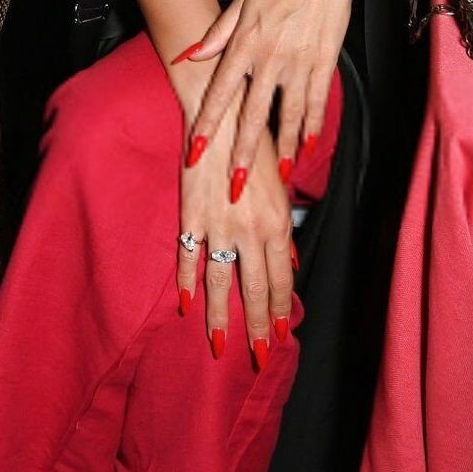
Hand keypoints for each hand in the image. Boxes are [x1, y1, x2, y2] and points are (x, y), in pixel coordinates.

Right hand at [171, 60, 294, 363]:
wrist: (219, 114)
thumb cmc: (254, 144)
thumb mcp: (279, 184)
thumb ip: (282, 228)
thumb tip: (287, 263)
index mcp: (278, 224)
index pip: (280, 281)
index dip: (279, 311)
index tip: (279, 337)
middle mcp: (251, 232)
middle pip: (254, 291)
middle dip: (256, 328)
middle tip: (257, 357)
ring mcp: (219, 227)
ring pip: (221, 283)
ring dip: (222, 318)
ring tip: (222, 345)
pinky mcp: (190, 217)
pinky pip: (187, 257)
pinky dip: (185, 282)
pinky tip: (185, 305)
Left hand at [184, 0, 370, 183]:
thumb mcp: (241, 2)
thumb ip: (216, 34)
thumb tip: (187, 56)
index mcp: (245, 42)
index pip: (220, 91)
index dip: (207, 124)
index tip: (195, 151)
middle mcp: (270, 57)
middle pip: (253, 114)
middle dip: (243, 153)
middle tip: (235, 184)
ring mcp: (299, 62)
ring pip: (289, 115)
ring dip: (283, 150)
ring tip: (278, 177)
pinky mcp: (324, 62)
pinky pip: (317, 101)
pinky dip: (313, 127)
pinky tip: (309, 148)